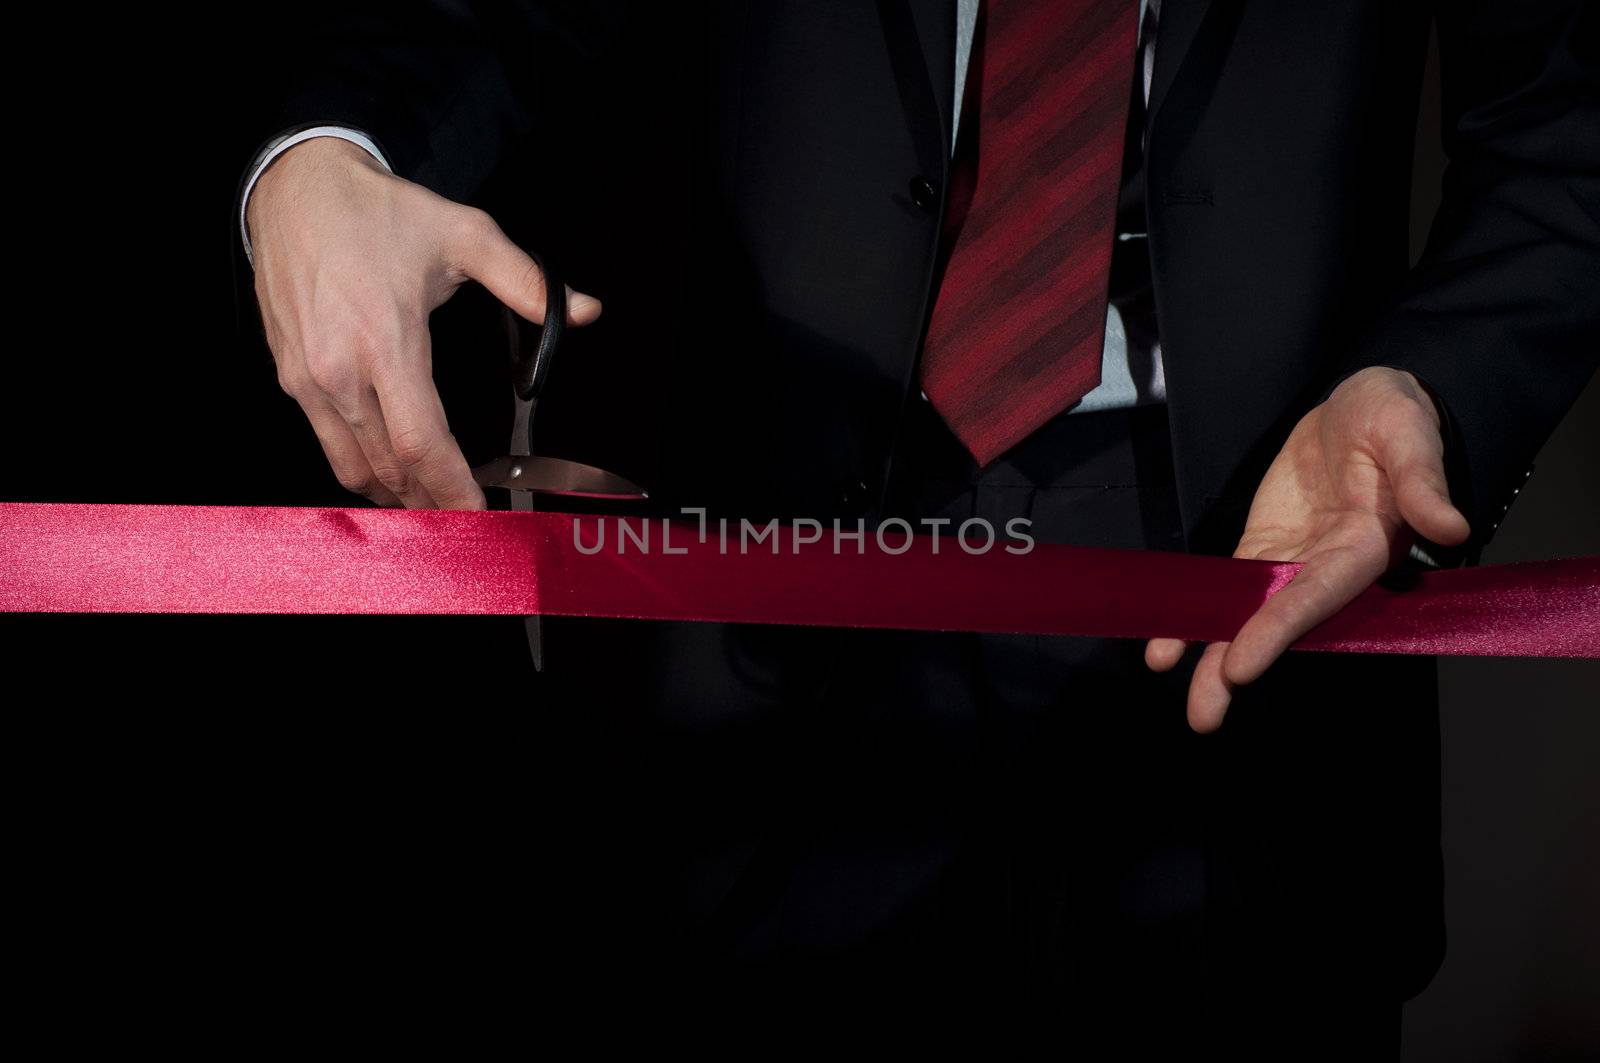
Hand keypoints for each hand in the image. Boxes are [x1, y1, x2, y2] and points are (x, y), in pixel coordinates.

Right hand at [248, 137, 601, 508]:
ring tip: (433, 512)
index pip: (422, 442)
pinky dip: (362, 472)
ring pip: (354, 467)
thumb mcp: (463, 233)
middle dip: (431, 506)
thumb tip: (583, 310)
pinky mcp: (290, 378)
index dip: (453, 489)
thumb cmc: (376, 211)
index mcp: (386, 341)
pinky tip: (392, 476)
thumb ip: (526, 280)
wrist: (294, 189)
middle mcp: (340, 370)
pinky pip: (329, 445)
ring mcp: (308, 379)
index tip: (478, 516)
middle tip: (465, 528)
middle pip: (391, 467)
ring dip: (396, 497)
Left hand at [1144, 366, 1470, 732]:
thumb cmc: (1396, 417)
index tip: (1242, 666)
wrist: (1365, 403)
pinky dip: (1196, 612)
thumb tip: (1450, 527)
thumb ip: (1423, 481)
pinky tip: (1163, 643)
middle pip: (1277, 625)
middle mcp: (1326, 567)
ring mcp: (1291, 561)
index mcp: (1365, 547)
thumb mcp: (1411, 435)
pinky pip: (1226, 587)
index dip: (1279, 630)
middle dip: (1236, 667)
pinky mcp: (1264, 547)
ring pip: (1245, 615)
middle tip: (1203, 716)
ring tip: (1166, 676)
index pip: (1318, 597)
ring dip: (1208, 652)